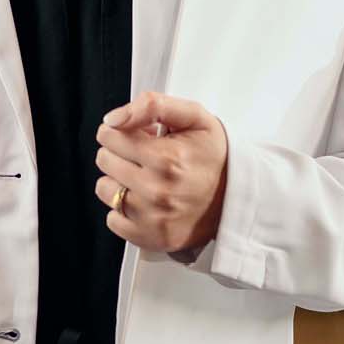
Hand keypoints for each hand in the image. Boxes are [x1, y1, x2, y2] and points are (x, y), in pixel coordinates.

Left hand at [94, 90, 229, 255]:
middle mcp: (158, 191)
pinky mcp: (151, 238)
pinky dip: (123, 210)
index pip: (109, 136)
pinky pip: (112, 220)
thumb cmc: (215, 157)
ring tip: (146, 178)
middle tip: (146, 157)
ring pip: (104, 189)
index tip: (139, 136)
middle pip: (104, 161)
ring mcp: (154, 217)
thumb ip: (153, 106)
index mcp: (167, 159)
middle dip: (119, 153)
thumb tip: (113, 119)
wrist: (239, 197)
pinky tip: (146, 201)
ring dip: (119, 180)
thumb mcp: (194, 118)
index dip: (121, 132)